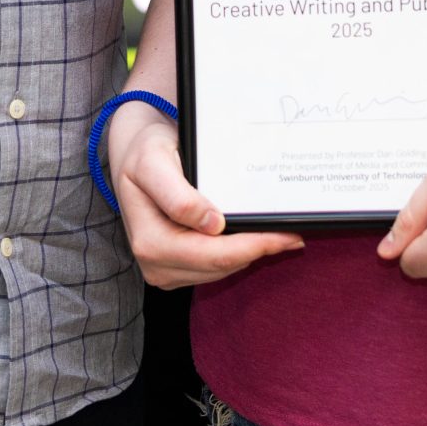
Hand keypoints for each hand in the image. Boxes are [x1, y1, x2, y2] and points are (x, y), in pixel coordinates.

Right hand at [108, 102, 301, 287]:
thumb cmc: (145, 153)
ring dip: (249, 255)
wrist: (133, 158)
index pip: (212, 255)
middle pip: (219, 267)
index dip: (252, 246)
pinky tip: (253, 238)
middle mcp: (153, 264)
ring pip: (220, 272)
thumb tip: (213, 225)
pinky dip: (237, 255)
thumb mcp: (154, 161)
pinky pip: (214, 269)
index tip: (285, 234)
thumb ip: (178, 195)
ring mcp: (163, 270)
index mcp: (149, 242)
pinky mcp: (175, 269)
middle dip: (258, 251)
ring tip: (279, 236)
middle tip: (293, 236)